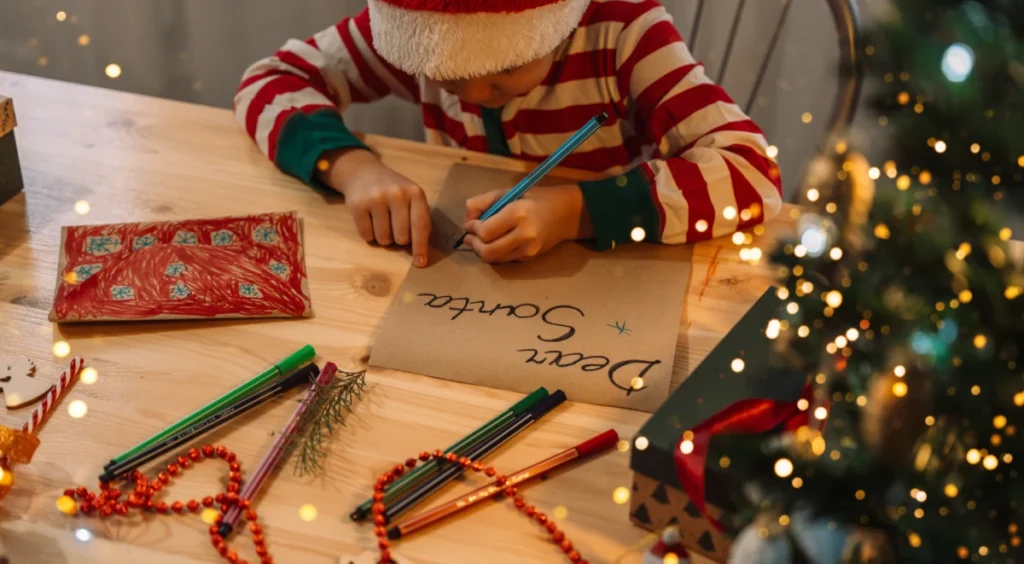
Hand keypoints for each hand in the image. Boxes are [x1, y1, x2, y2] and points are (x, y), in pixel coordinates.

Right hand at [321, 149, 430, 266]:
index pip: (420, 225)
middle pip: (401, 237)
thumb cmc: (393, 191)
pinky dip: (369, 235)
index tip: (420, 263)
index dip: (420, 247)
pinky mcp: (358, 205)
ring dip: (383, 238)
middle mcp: (396, 194)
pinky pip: (366, 236)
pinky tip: (369, 220)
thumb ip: (419, 219)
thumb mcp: (412, 197)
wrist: (363, 172)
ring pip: (383, 239)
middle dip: (399, 239)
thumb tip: (420, 250)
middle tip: (395, 227)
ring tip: (382, 222)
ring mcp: (376, 199)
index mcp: (415, 193)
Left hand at [462, 184, 591, 262]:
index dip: (472, 229)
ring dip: (482, 251)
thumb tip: (466, 221)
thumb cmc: (535, 198)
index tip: (471, 223)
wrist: (567, 213)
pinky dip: (495, 253)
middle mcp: (525, 234)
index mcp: (518, 213)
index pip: (486, 231)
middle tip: (470, 236)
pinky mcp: (531, 258)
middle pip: (488, 251)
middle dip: (474, 244)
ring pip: (494, 259)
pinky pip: (505, 260)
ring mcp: (529, 249)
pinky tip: (495, 242)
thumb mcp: (508, 192)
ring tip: (479, 240)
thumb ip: (482, 202)